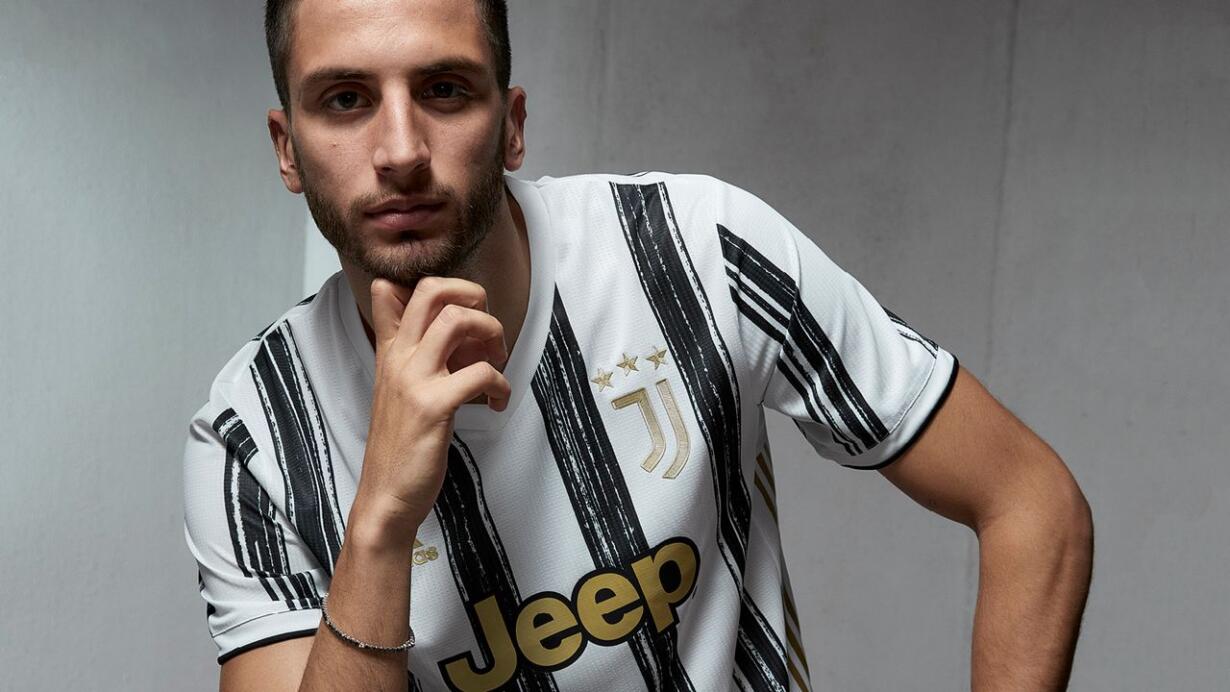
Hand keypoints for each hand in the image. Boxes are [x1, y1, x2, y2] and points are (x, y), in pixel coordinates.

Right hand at [351, 276, 509, 548]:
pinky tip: (499, 403)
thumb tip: (427, 322)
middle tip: (487, 330)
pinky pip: (480, 373)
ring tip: (497, 362)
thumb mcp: (397, 389)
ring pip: (457, 320)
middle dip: (473, 295)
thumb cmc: (401, 444)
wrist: (385, 497)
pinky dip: (502, 385)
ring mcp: (414, 380)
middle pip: (431, 290)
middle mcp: (398, 358)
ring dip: (492, 333)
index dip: (438, 286)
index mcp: (389, 352)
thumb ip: (406, 352)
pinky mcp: (433, 407)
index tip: (463, 313)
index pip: (392, 290)